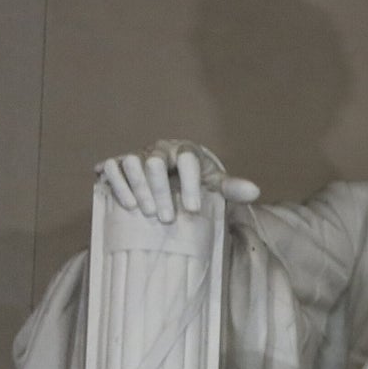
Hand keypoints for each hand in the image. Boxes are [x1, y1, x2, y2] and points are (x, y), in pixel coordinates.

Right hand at [96, 139, 259, 223]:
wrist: (176, 179)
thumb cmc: (198, 185)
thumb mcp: (216, 186)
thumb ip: (232, 189)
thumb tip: (255, 192)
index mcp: (186, 151)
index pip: (187, 160)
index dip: (189, 184)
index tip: (193, 210)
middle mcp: (161, 149)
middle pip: (155, 161)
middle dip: (160, 190)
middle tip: (166, 218)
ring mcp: (139, 155)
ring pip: (132, 161)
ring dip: (137, 187)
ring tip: (146, 212)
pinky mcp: (121, 165)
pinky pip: (113, 167)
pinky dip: (118, 184)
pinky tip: (127, 205)